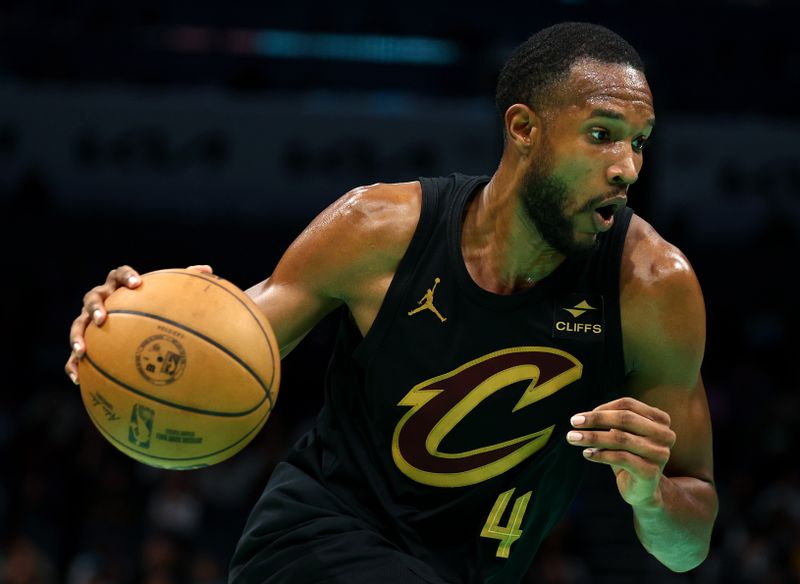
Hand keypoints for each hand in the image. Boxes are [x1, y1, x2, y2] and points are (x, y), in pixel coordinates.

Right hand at [64, 264, 212, 384]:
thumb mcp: (166, 294)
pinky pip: (73, 354)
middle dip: (96, 308)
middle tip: (102, 319)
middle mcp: (101, 299)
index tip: (138, 283)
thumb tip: (208, 270)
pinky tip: (76, 378)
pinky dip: (72, 364)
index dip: (127, 276)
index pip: (119, 274)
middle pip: (92, 298)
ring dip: (77, 336)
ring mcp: (88, 320)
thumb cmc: (151, 304)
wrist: (132, 319)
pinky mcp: (85, 341)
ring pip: (77, 324)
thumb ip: (184, 281)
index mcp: (119, 285)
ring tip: (82, 351)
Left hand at [566, 397, 675, 508]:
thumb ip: (611, 421)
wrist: (644, 491)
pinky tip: (586, 453)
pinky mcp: (650, 471)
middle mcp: (664, 435)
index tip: (581, 416)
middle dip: (596, 419)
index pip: (628, 404)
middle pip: (625, 418)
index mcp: (660, 420)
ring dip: (592, 437)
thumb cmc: (630, 456)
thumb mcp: (623, 435)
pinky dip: (600, 454)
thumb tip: (584, 417)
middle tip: (573, 421)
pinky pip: (620, 457)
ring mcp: (660, 453)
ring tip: (572, 438)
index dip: (603, 408)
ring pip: (620, 438)